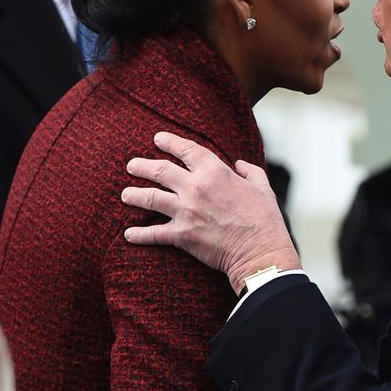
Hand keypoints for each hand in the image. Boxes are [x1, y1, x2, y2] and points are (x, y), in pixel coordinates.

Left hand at [122, 132, 300, 293]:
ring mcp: (186, 211)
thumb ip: (249, 171)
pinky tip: (128, 234)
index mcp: (215, 172)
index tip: (158, 139)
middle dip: (141, 166)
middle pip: (160, 171)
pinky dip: (139, 234)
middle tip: (132, 166)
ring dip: (134, 195)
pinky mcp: (181, 235)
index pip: (186, 150)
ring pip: (150, 198)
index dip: (170, 142)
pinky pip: (154, 233)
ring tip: (125, 195)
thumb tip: (239, 165)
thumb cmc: (264, 219)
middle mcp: (196, 187)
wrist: (259, 251)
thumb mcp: (262, 187)